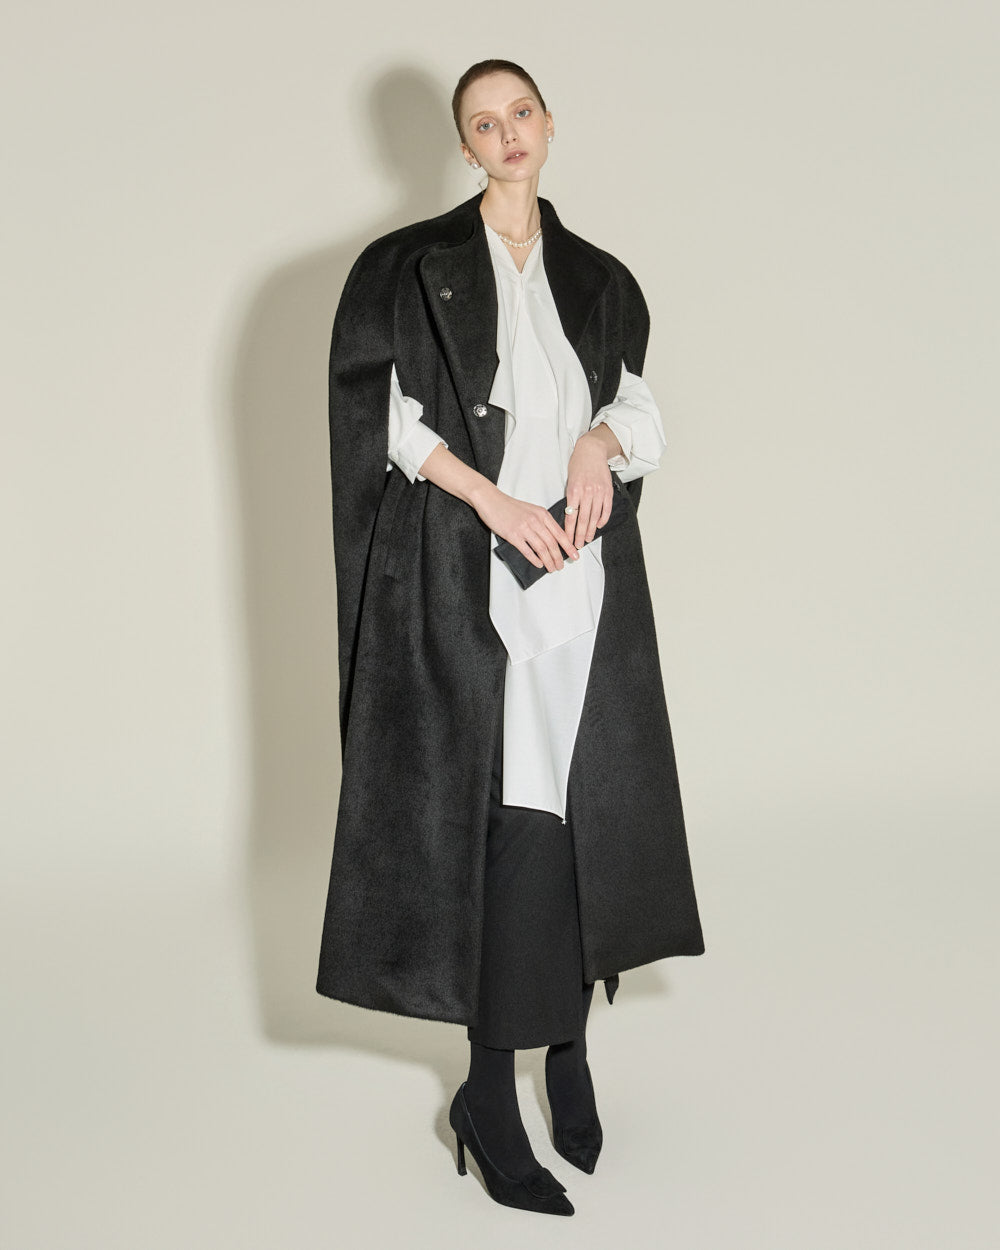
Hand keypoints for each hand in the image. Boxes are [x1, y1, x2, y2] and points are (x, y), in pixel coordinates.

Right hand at [474, 486, 579, 571]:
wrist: (491, 500)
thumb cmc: (511, 507)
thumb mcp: (531, 510)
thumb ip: (542, 521)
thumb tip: (552, 538)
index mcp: (542, 514)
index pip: (560, 533)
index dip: (568, 546)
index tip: (575, 555)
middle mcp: (536, 521)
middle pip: (552, 543)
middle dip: (559, 557)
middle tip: (561, 566)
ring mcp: (524, 528)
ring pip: (542, 548)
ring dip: (548, 561)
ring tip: (552, 568)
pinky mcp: (513, 535)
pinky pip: (527, 550)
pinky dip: (534, 559)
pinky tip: (539, 565)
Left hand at [563, 430, 614, 548]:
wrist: (591, 451)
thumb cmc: (578, 466)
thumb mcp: (569, 481)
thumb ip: (571, 498)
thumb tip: (570, 516)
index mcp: (574, 491)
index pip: (571, 516)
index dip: (570, 531)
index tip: (568, 541)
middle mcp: (587, 492)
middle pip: (583, 519)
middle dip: (580, 535)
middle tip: (578, 546)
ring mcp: (598, 492)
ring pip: (595, 516)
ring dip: (591, 530)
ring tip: (588, 539)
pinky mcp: (608, 491)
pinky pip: (606, 509)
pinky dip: (603, 519)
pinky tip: (599, 526)